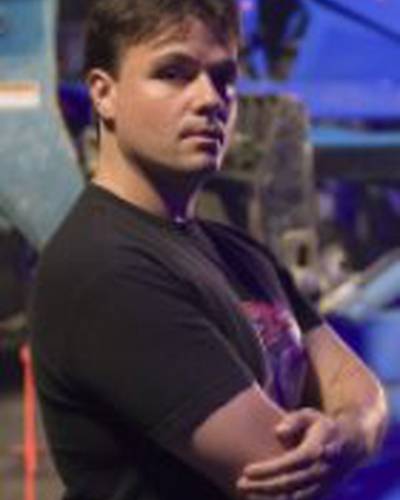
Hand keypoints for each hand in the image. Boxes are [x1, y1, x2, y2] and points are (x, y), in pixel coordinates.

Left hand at [237, 408, 361, 498]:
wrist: (355, 444)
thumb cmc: (324, 426)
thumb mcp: (310, 415)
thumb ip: (294, 420)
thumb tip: (277, 432)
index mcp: (316, 450)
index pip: (289, 463)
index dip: (268, 469)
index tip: (246, 470)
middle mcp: (320, 471)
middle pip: (289, 484)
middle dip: (263, 486)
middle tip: (240, 484)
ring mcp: (323, 486)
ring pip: (294, 498)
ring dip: (270, 499)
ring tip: (248, 495)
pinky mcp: (323, 494)